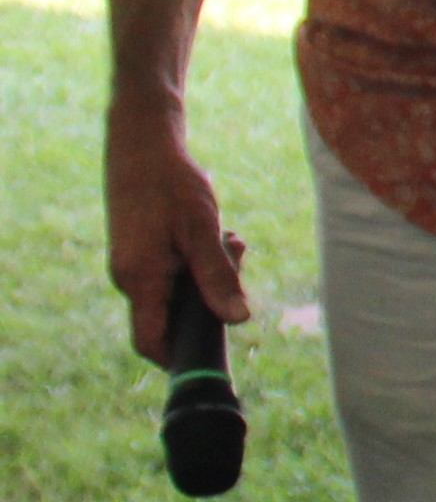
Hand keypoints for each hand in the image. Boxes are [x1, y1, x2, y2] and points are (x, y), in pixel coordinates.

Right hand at [104, 107, 246, 366]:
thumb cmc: (171, 184)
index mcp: (140, 281)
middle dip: (213, 300)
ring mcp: (135, 265)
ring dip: (213, 274)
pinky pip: (177, 271)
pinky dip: (203, 259)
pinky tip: (223, 236)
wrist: (142, 145)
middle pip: (175, 315)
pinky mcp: (143, 252)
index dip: (180, 357)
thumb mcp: (203, 231)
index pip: (151, 341)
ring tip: (233, 241)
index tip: (213, 355)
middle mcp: (131, 279)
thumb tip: (237, 320)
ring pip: (181, 289)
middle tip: (238, 260)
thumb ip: (218, 277)